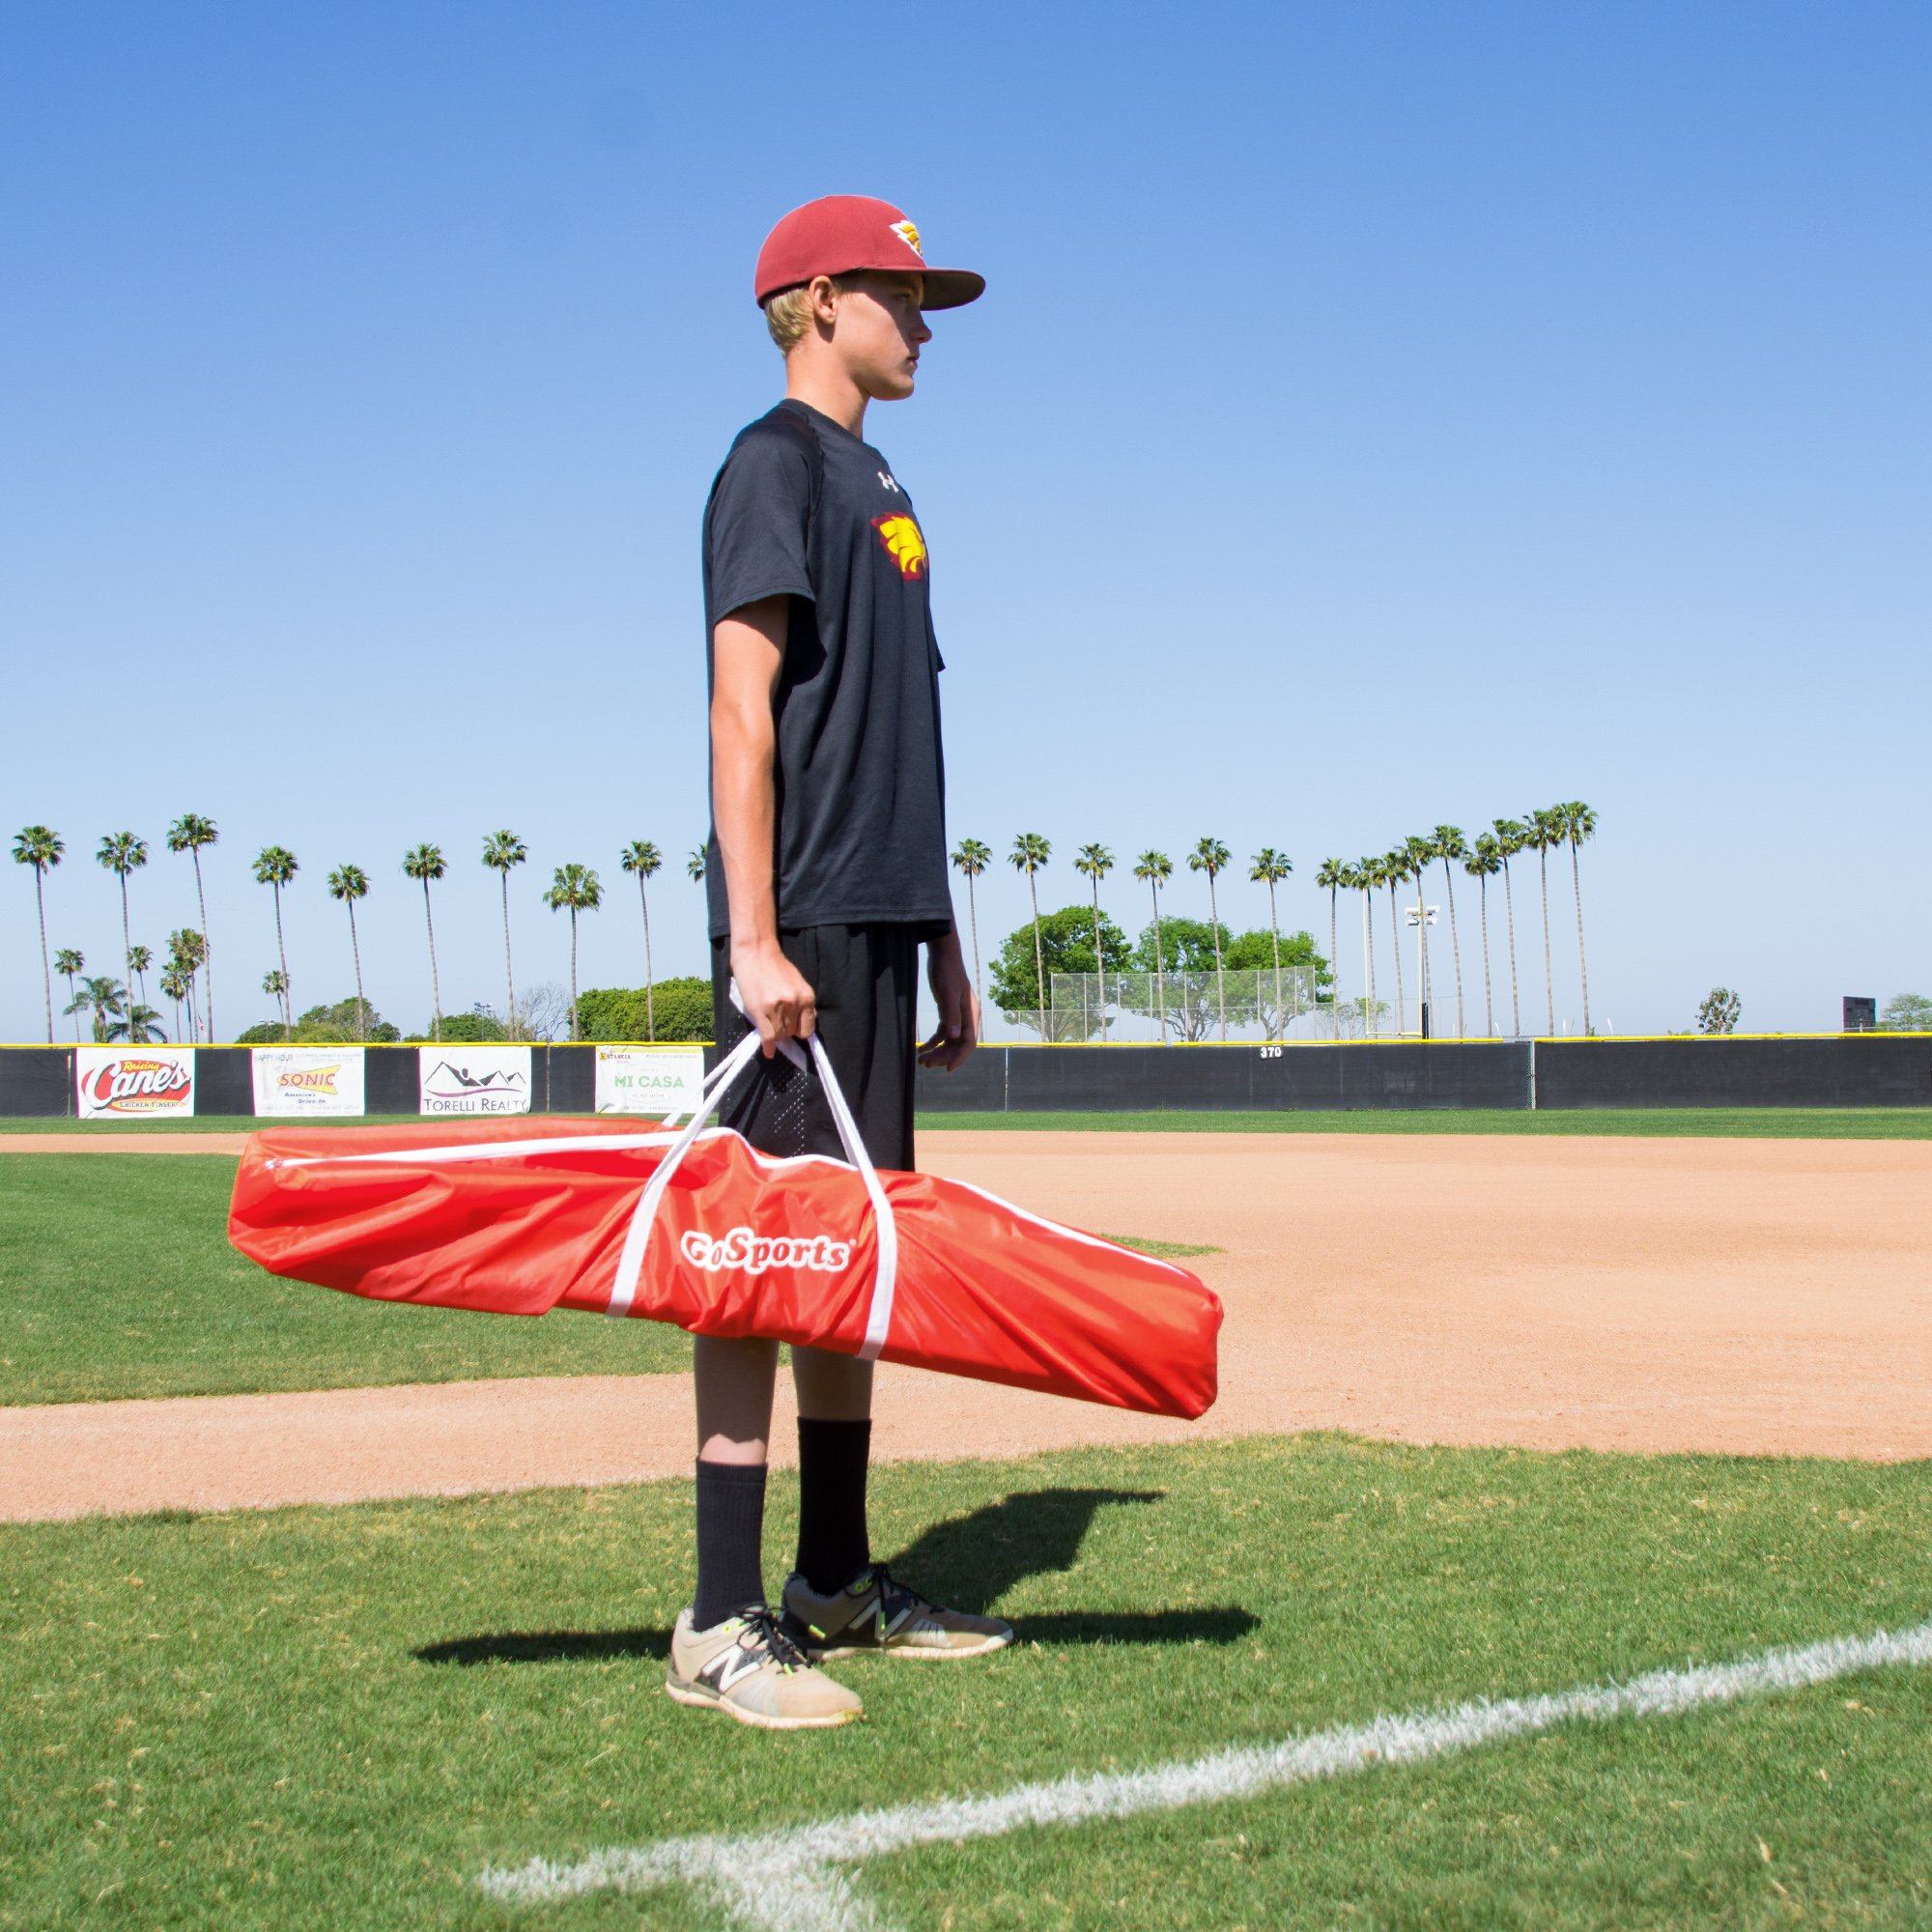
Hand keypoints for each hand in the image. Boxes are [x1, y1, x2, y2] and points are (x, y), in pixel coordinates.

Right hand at [731, 941, 815, 1057]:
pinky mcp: (761, 1012)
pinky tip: (769, 1052)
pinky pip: (768, 1036)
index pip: (808, 1028)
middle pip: (793, 1032)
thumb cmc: (775, 967)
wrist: (756, 953)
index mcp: (806, 996)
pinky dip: (768, 1047)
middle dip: (786, 1030)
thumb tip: (802, 1024)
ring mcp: (778, 1008)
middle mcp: (794, 1003)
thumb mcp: (796, 983)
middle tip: (777, 1022)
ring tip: (769, 1026)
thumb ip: (801, 1003)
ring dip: (775, 1034)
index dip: (800, 1031)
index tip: (795, 1032)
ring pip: (780, 1035)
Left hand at [919, 935, 978, 1070]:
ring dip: (937, 1051)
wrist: (943, 955)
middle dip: (943, 1056)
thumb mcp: (948, 993)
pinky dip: (933, 1041)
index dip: (960, 1057)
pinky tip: (921, 1048)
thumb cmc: (948, 971)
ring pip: (949, 1040)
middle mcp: (966, 1017)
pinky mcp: (947, 1011)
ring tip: (921, 1060)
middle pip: (957, 1044)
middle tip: (926, 1065)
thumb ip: (951, 1015)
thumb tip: (954, 1037)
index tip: (947, 1069)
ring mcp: (957, 1015)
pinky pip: (942, 1032)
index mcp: (971, 1014)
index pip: (969, 1042)